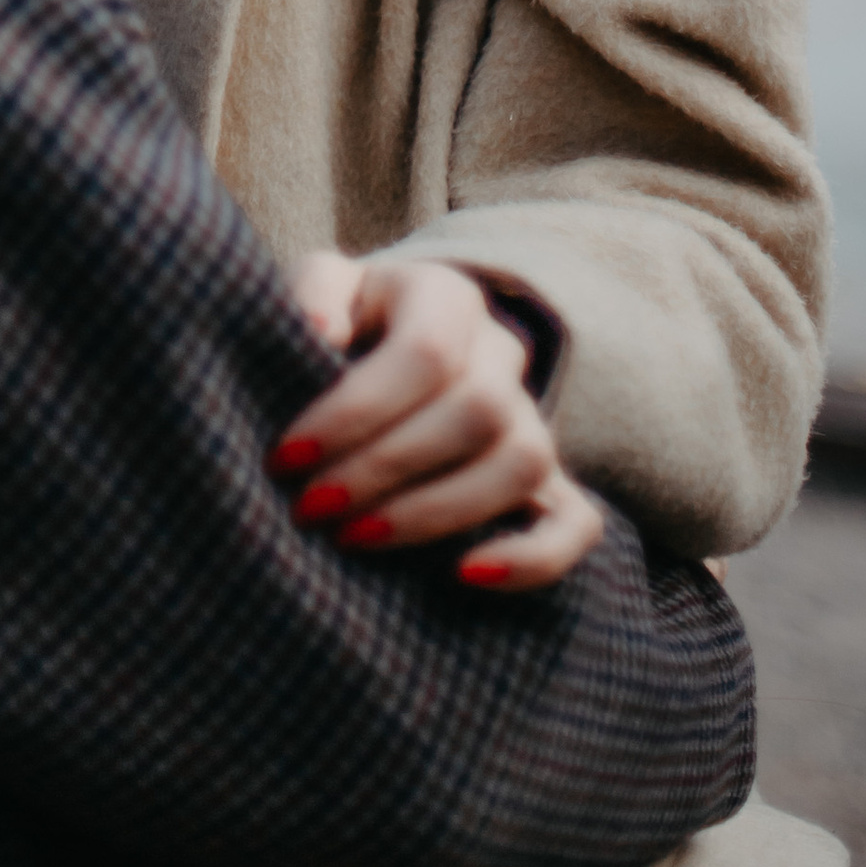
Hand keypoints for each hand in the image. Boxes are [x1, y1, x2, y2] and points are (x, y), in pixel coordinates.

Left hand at [274, 250, 602, 593]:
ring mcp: (531, 418)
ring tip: (355, 538)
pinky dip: (533, 558)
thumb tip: (317, 328)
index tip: (288, 456)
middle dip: (383, 469)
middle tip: (311, 508)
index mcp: (445, 295)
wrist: (382, 353)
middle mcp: (499, 352)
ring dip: (437, 512)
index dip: (357, 411)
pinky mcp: (549, 483)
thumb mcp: (316, 290)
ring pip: (522, 463)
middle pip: (476, 411)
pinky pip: (577, 525)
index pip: (426, 350)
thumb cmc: (338, 325)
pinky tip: (465, 575)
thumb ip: (312, 293)